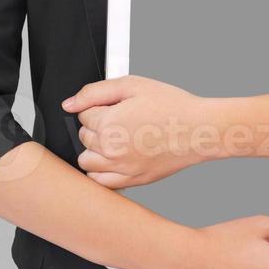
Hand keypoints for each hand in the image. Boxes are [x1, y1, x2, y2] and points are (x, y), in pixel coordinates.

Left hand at [61, 75, 206, 188]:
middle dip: (96, 126)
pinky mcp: (132, 181)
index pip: (83, 115)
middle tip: (120, 118)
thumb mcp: (132, 85)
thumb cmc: (171, 106)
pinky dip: (102, 172)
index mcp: (108, 124)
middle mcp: (110, 151)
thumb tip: (69, 104)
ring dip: (95, 150)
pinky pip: (101, 183)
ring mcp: (121, 169)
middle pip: (84, 138)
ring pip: (87, 163)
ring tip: (116, 139)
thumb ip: (95, 92)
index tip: (115, 106)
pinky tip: (115, 159)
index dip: (98, 106)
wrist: (199, 129)